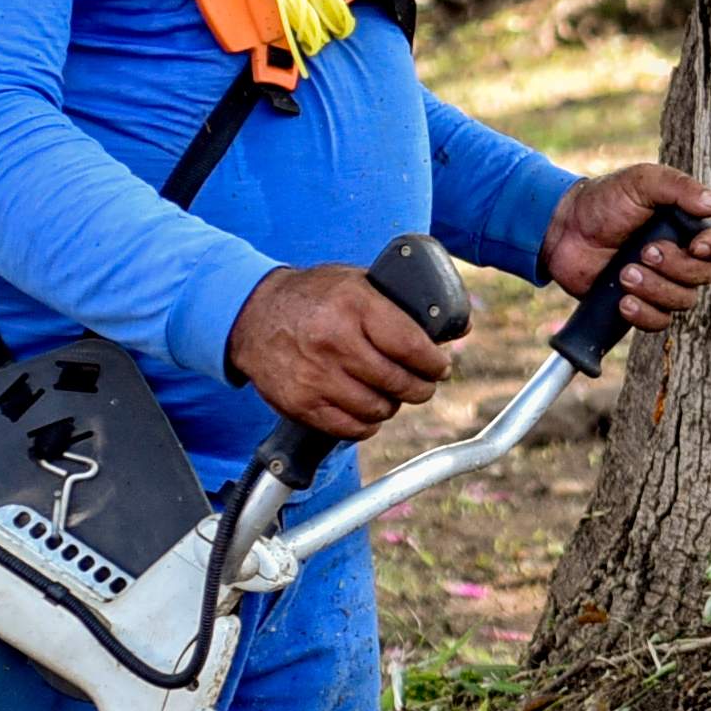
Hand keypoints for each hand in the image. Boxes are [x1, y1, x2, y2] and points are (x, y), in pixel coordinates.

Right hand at [229, 259, 455, 439]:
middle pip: (399, 382)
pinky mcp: (300, 403)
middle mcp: (334, 342)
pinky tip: (368, 409)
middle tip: (422, 383)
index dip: (434, 364)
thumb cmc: (314, 296)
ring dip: (392, 405)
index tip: (439, 367)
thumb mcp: (358, 282)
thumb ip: (402, 303)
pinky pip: (350, 428)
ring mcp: (315, 376)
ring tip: (391, 393)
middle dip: (420, 387)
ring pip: (378, 409)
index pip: (411, 347)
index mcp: (355, 306)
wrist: (251, 315)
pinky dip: (366, 424)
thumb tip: (459, 328)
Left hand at [545, 159, 710, 333]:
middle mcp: (686, 253)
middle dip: (675, 267)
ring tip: (624, 273)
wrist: (563, 230)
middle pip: (707, 275)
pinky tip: (623, 301)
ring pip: (685, 301)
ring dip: (655, 289)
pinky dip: (644, 313)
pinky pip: (660, 321)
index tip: (697, 247)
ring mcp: (666, 280)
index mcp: (693, 222)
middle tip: (642, 252)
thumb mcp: (642, 182)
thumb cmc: (604, 200)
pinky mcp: (644, 303)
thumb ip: (680, 188)